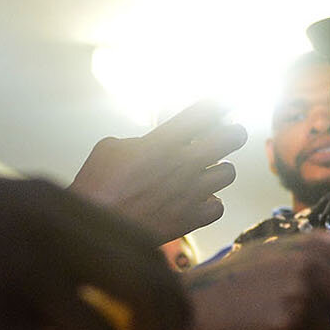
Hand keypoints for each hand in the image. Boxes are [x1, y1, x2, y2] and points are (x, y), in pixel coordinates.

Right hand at [68, 101, 244, 243]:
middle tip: (229, 135)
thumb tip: (152, 143)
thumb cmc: (97, 185)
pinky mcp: (190, 219)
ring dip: (220, 170)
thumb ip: (141, 140)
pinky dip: (211, 203)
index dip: (222, 102)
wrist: (96, 228)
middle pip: (232, 137)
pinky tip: (198, 201)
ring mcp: (190, 192)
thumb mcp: (111, 147)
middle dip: (233, 132)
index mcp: (164, 140)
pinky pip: (218, 206)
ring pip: (229, 172)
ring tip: (209, 172)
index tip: (227, 101)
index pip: (207, 110)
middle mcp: (184, 163)